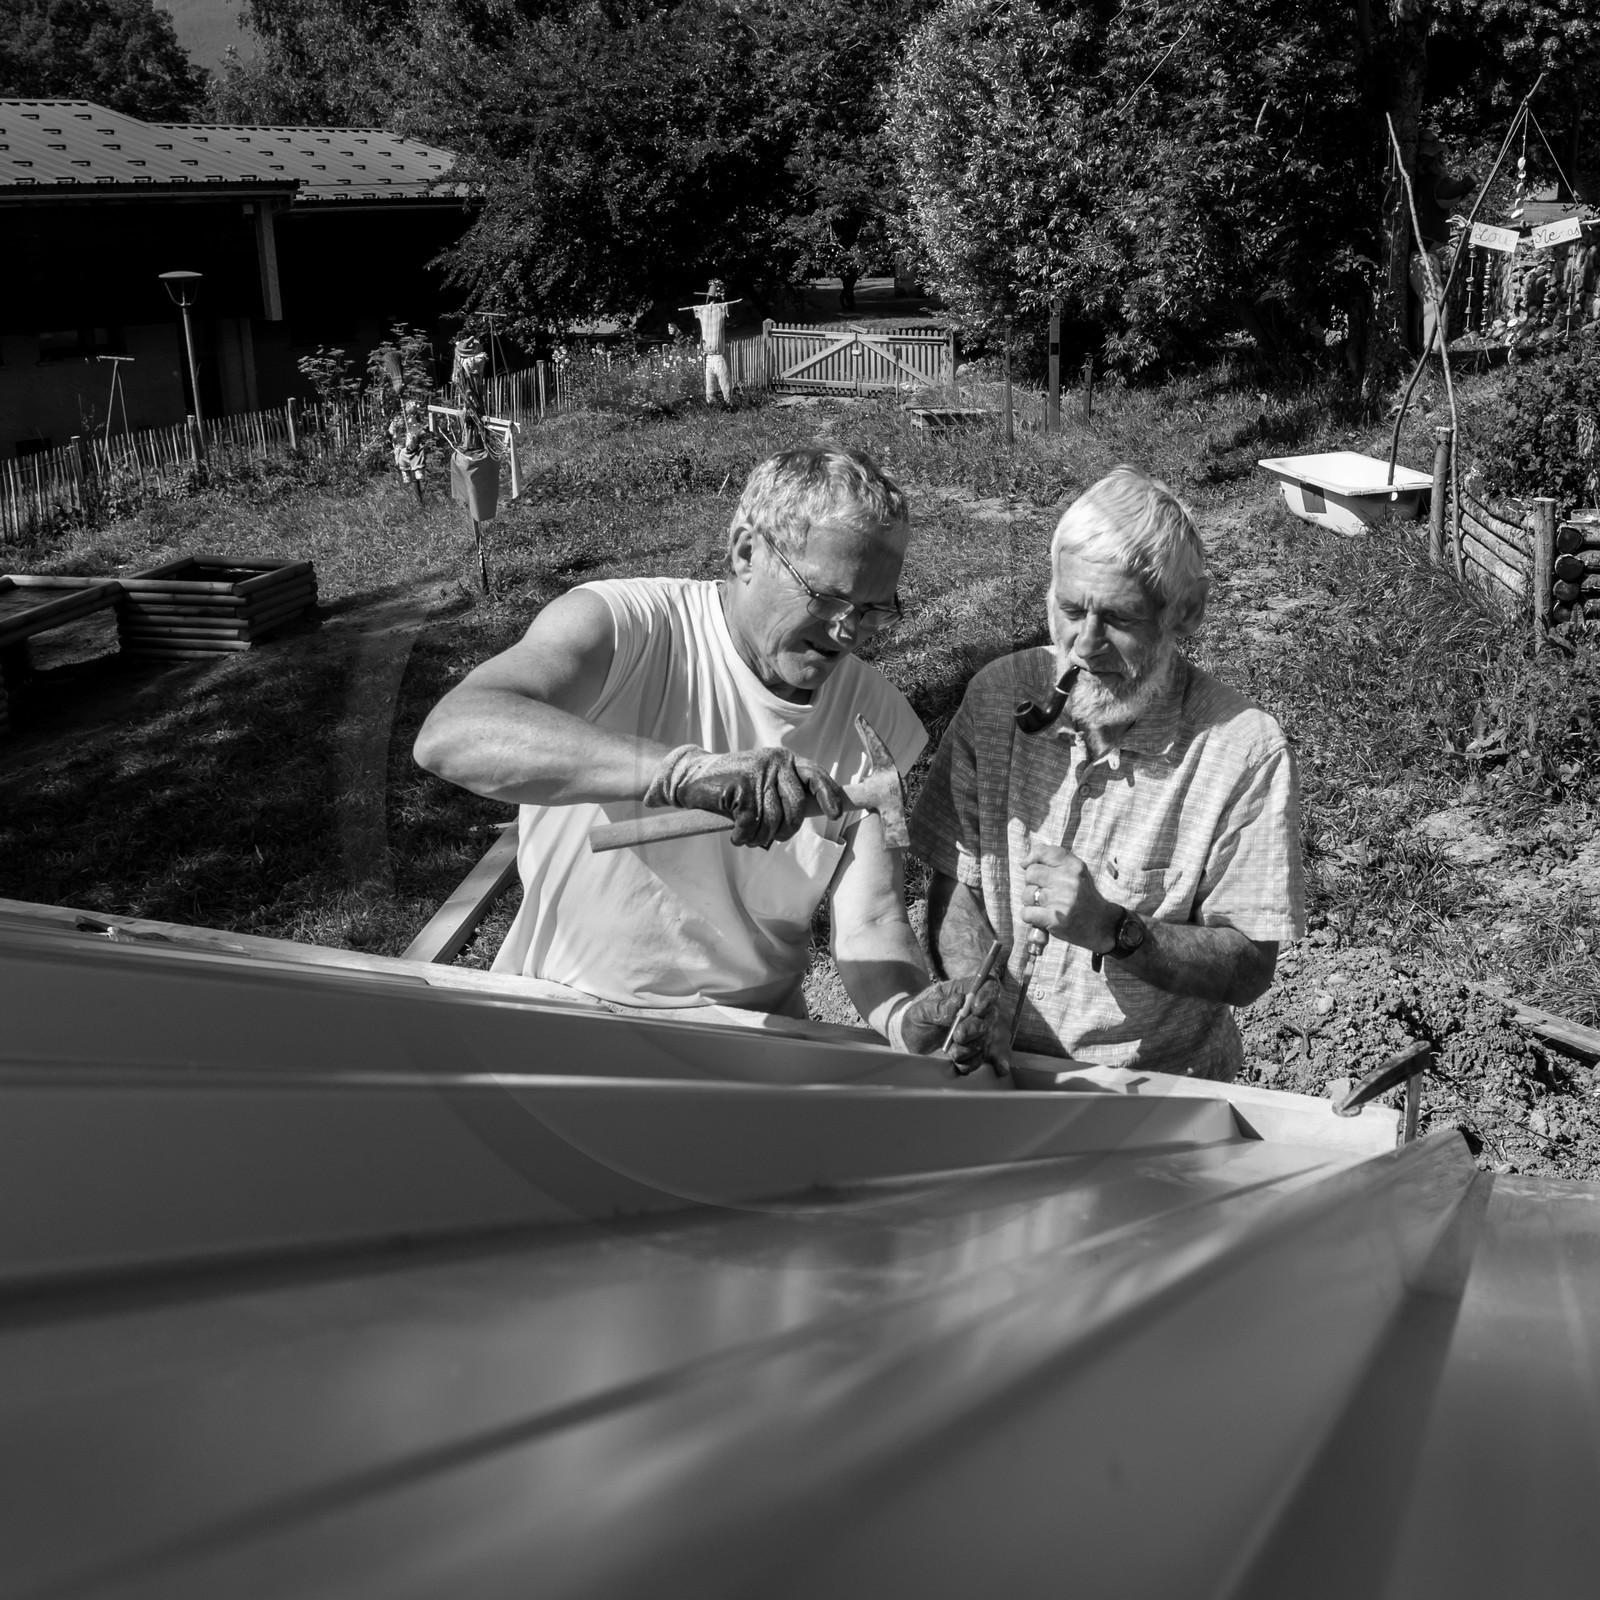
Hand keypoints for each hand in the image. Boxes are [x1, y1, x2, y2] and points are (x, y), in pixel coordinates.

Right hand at [644, 744, 846, 848]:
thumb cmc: (733, 783)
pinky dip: (743, 836)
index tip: (835, 815)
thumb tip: (810, 813)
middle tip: (773, 838)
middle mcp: (775, 763)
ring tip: (750, 839)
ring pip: (773, 820)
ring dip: (761, 837)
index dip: (828, 796)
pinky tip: (736, 836)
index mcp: (785, 759)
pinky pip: (750, 824)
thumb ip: (786, 790)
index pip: (816, 775)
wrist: (693, 776)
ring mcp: (757, 774)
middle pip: (795, 807)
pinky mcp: (740, 788)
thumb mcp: (764, 779)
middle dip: (786, 830)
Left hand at [895, 975, 1007, 1075]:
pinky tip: (957, 1062)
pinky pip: (980, 1058)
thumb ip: (938, 1006)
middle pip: (990, 1015)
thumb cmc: (918, 1019)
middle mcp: (976, 1010)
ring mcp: (978, 1031)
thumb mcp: (920, 1010)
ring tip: (952, 1051)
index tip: (976, 1007)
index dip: (988, 994)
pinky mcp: (975, 1051)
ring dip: (970, 1047)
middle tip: (958, 1035)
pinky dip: (969, 1062)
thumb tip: (959, 1002)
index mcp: (965, 991)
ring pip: (985, 1038)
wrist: (912, 1043)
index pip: (989, 985)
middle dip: (974, 1027)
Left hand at [1020, 841, 1118, 953]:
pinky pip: (1026, 913)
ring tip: (1046, 906)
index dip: (1032, 859)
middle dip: (1032, 883)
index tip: (1030, 866)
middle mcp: (1068, 881)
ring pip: (1027, 894)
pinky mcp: (1055, 919)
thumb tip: (1024, 861)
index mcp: (1074, 866)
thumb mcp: (1076, 873)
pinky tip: (1041, 918)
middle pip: (1031, 873)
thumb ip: (1055, 861)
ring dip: (1031, 902)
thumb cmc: (1083, 897)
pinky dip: (1030, 917)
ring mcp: (1061, 900)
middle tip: (1044, 892)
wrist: (1102, 925)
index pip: (1043, 852)